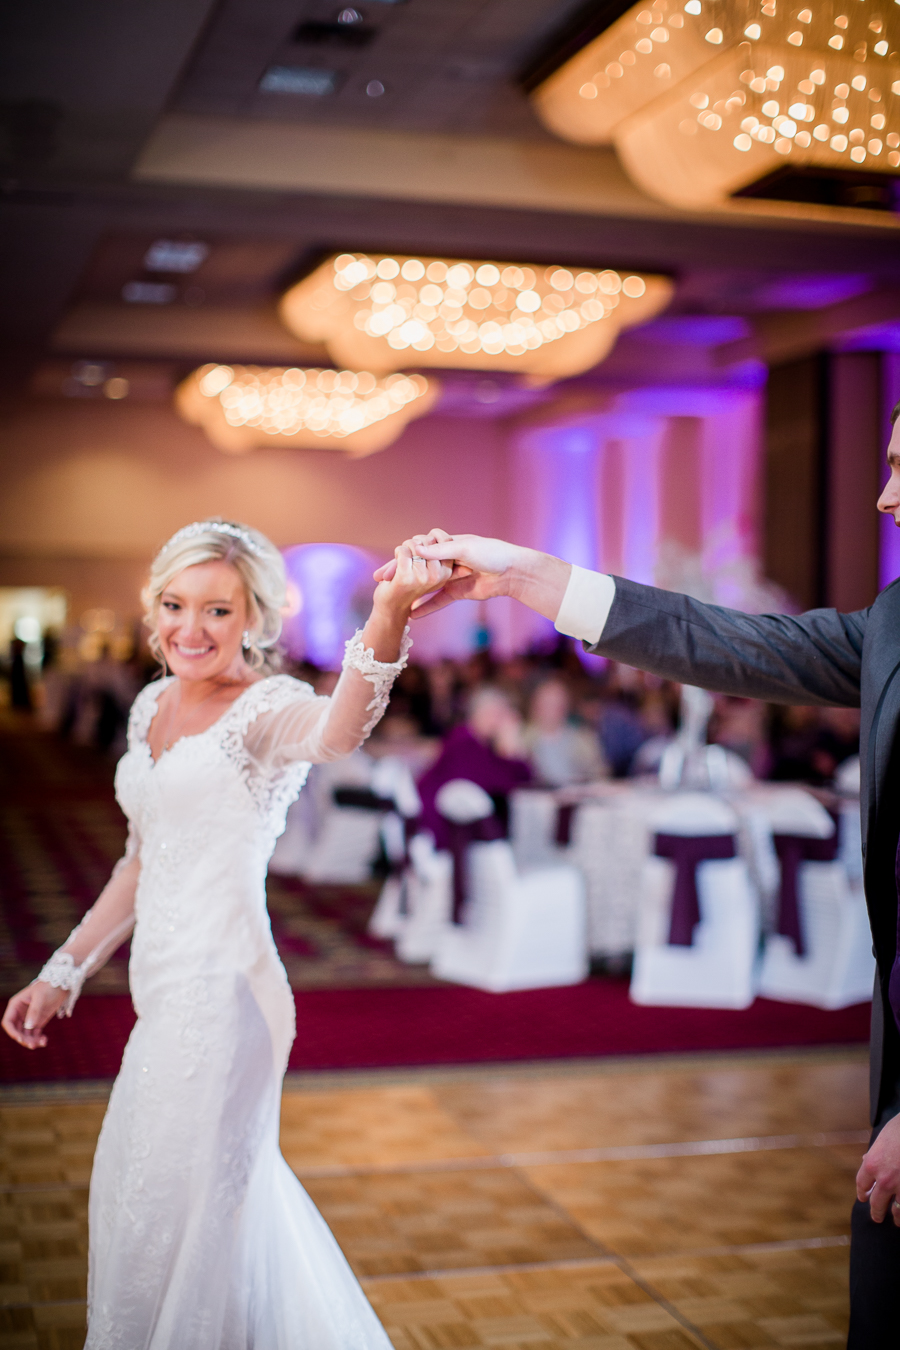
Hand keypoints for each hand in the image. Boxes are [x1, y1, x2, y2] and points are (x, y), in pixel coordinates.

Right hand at [2, 981, 66, 1048]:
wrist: (63, 983)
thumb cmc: (49, 987)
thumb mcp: (41, 998)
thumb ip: (34, 1012)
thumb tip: (28, 1027)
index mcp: (16, 1005)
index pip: (8, 1022)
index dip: (12, 1032)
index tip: (21, 1039)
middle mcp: (20, 1013)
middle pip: (16, 1031)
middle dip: (23, 1039)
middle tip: (33, 1044)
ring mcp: (29, 1018)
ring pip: (25, 1035)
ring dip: (31, 1041)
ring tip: (43, 1042)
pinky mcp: (38, 1021)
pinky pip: (34, 1034)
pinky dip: (38, 1039)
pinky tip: (45, 1040)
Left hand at [372, 544, 452, 619]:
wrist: (391, 607)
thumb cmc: (411, 588)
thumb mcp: (431, 577)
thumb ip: (445, 568)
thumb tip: (467, 569)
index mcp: (446, 574)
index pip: (443, 542)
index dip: (430, 541)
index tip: (421, 550)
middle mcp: (437, 577)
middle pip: (429, 542)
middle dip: (417, 542)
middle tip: (410, 554)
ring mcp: (422, 577)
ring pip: (415, 545)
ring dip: (406, 547)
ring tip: (402, 559)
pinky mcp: (406, 578)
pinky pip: (403, 551)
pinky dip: (398, 551)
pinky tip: (397, 561)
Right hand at [374, 530, 524, 617]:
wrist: (513, 571)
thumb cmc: (492, 553)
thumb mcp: (465, 548)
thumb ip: (440, 550)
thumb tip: (416, 549)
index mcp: (446, 544)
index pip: (417, 552)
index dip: (400, 560)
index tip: (385, 571)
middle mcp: (446, 560)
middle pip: (418, 568)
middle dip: (399, 575)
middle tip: (381, 583)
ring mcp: (450, 577)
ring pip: (425, 585)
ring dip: (410, 591)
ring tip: (392, 599)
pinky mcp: (458, 592)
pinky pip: (439, 601)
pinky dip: (426, 607)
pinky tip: (412, 615)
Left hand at [856, 1113, 899, 1222]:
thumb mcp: (883, 1137)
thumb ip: (874, 1153)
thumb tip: (866, 1161)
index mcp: (873, 1164)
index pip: (862, 1183)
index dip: (862, 1192)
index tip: (863, 1197)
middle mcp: (885, 1179)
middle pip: (877, 1202)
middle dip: (876, 1211)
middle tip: (876, 1217)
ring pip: (898, 1210)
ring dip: (897, 1217)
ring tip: (897, 1221)